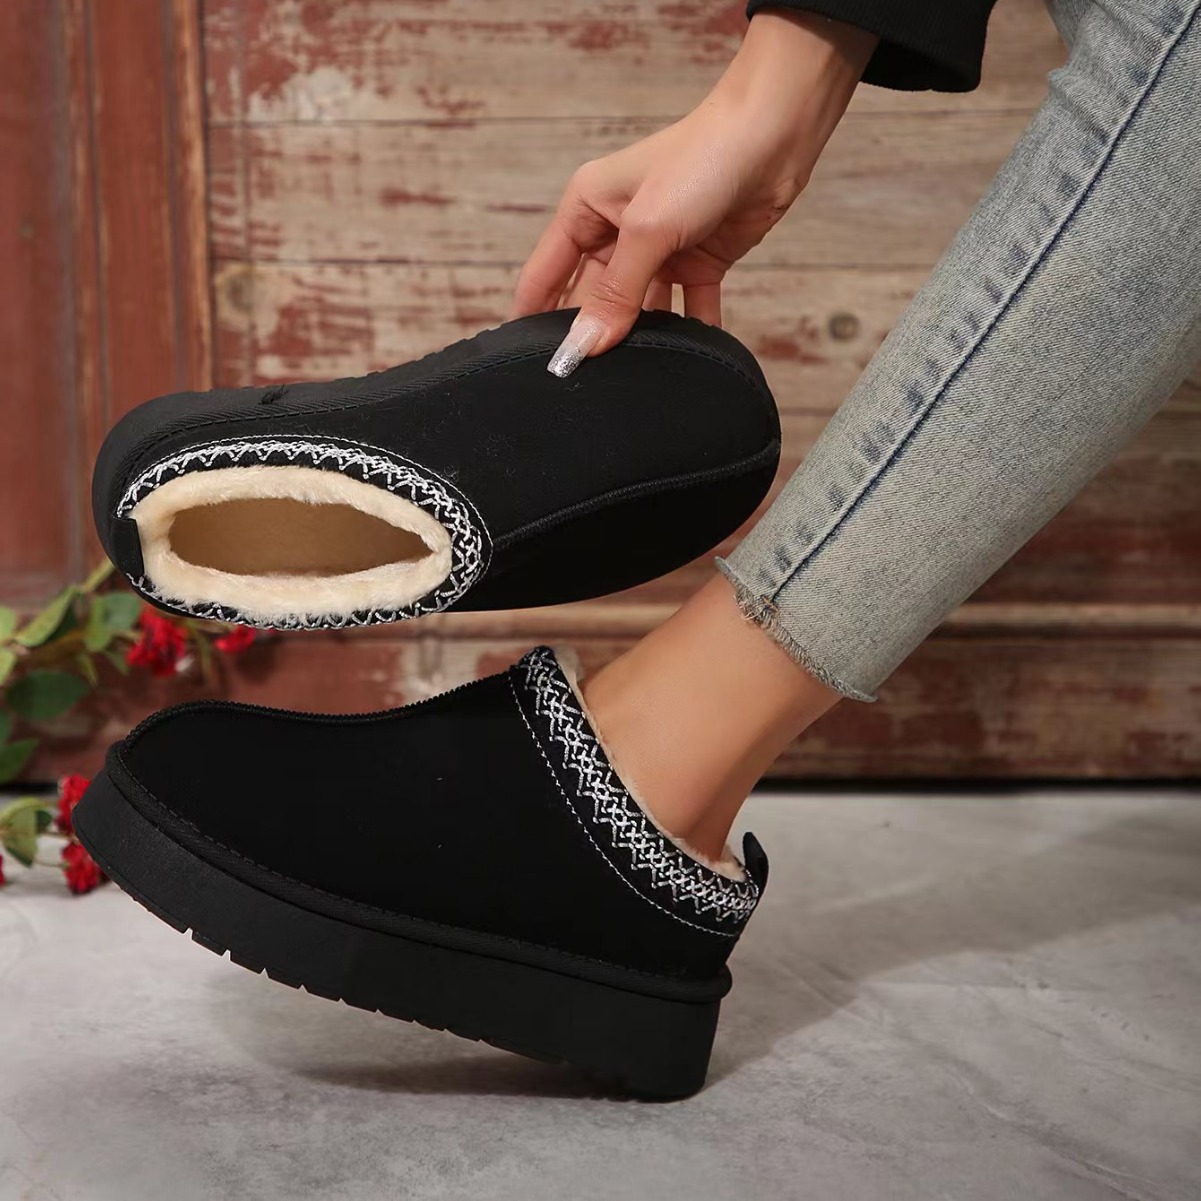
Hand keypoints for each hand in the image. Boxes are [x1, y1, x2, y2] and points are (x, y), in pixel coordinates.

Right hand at [510, 11, 876, 376]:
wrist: (774, 135)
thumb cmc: (702, 158)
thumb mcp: (648, 229)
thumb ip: (616, 292)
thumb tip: (585, 345)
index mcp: (586, 211)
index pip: (545, 275)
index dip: (534, 318)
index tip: (531, 364)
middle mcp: (616, 232)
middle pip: (592, 299)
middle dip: (592, 335)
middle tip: (588, 382)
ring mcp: (657, 250)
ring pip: (639, 310)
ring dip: (641, 340)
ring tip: (636, 379)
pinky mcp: (697, 262)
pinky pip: (687, 309)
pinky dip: (691, 333)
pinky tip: (690, 362)